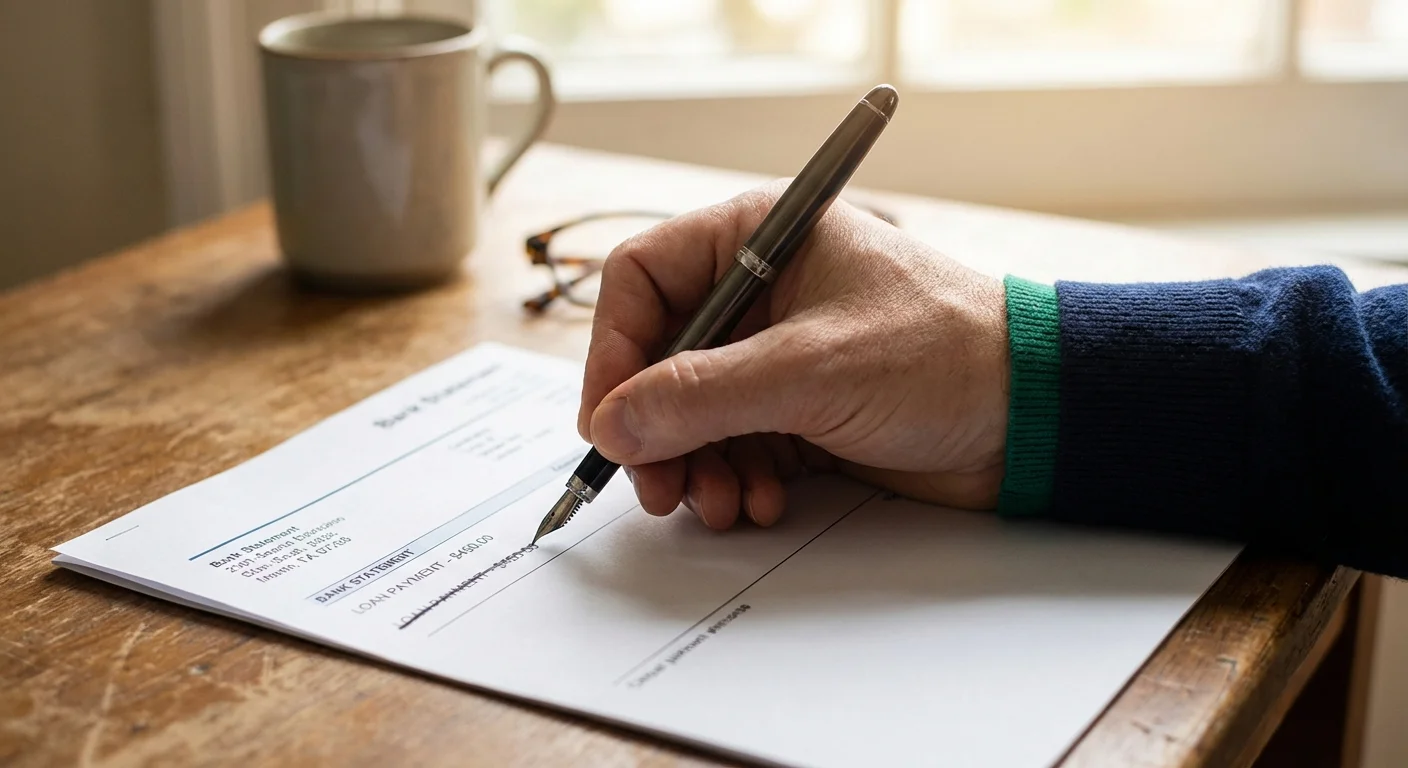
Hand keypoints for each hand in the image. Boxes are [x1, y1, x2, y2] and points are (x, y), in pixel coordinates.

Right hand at [578, 183, 1009, 529]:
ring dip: (693, 465)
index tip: (608, 420)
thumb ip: (701, 395)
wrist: (1035, 415)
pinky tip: (760, 502)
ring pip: (689, 413)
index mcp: (758, 239)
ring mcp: (777, 355)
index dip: (613, 351)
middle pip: (657, 358)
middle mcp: (758, 293)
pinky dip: (733, 479)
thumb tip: (613, 423)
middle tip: (656, 485)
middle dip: (653, 428)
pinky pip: (732, 446)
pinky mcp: (798, 411)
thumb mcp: (811, 369)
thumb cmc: (945, 353)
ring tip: (718, 503)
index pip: (641, 281)